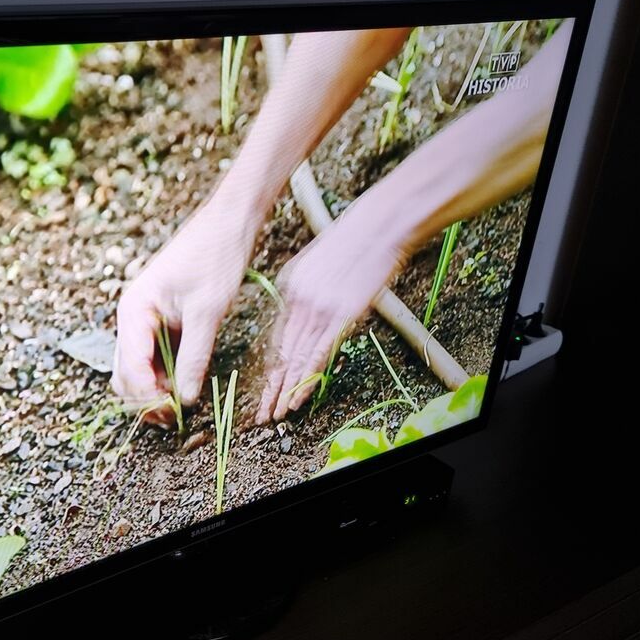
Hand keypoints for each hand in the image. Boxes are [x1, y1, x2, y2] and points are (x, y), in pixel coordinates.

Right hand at [112, 195, 259, 424]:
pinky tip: (184, 386)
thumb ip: (194, 357)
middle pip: (124, 375)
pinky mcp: (159, 322)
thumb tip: (185, 400)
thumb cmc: (215, 258)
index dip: (148, 397)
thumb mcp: (207, 311)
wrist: (227, 223)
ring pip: (136, 370)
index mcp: (133, 311)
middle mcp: (130, 318)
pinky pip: (153, 359)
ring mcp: (142, 321)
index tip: (175, 411)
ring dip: (154, 391)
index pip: (129, 369)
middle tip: (176, 416)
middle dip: (145, 400)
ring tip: (182, 405)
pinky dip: (164, 376)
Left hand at [256, 208, 406, 423]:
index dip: (270, 367)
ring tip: (275, 415)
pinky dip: (305, 379)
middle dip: (270, 387)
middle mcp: (298, 300)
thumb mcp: (319, 262)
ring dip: (285, 390)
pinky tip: (296, 398)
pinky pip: (317, 355)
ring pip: (295, 359)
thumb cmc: (356, 240)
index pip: (276, 337)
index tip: (264, 389)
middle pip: (280, 353)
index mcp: (290, 286)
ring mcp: (319, 308)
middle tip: (260, 413)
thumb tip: (306, 313)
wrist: (379, 224)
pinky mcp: (342, 314)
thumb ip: (308, 290)